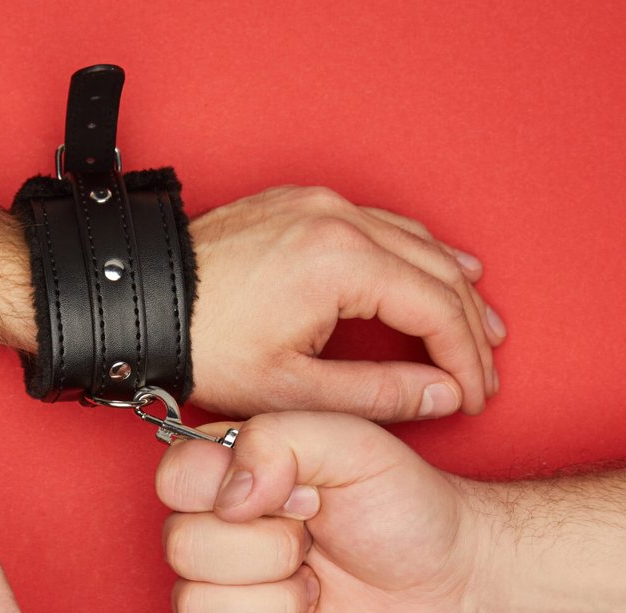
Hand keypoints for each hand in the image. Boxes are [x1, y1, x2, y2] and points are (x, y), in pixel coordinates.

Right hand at [157, 411, 495, 612]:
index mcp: (233, 477)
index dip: (229, 491)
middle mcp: (220, 536)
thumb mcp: (355, 443)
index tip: (300, 494)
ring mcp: (227, 599)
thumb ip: (280, 439)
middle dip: (266, 551)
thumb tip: (229, 498)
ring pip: (192, 609)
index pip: (174, 479)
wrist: (453, 585)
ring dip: (273, 603)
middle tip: (316, 543)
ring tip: (316, 589)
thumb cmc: (407, 510)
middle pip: (181, 548)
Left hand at [188, 186, 504, 421]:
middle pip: (436, 269)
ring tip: (479, 327)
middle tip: (487, 370)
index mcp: (341, 261)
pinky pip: (379, 223)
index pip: (436, 307)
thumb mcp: (292, 391)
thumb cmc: (202, 346)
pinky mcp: (300, 203)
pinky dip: (413, 254)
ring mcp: (318, 203)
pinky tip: (433, 272)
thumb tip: (444, 395)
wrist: (138, 299)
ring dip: (450, 284)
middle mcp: (338, 218)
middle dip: (469, 324)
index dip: (465, 356)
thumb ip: (378, 396)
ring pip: (413, 240)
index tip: (476, 394)